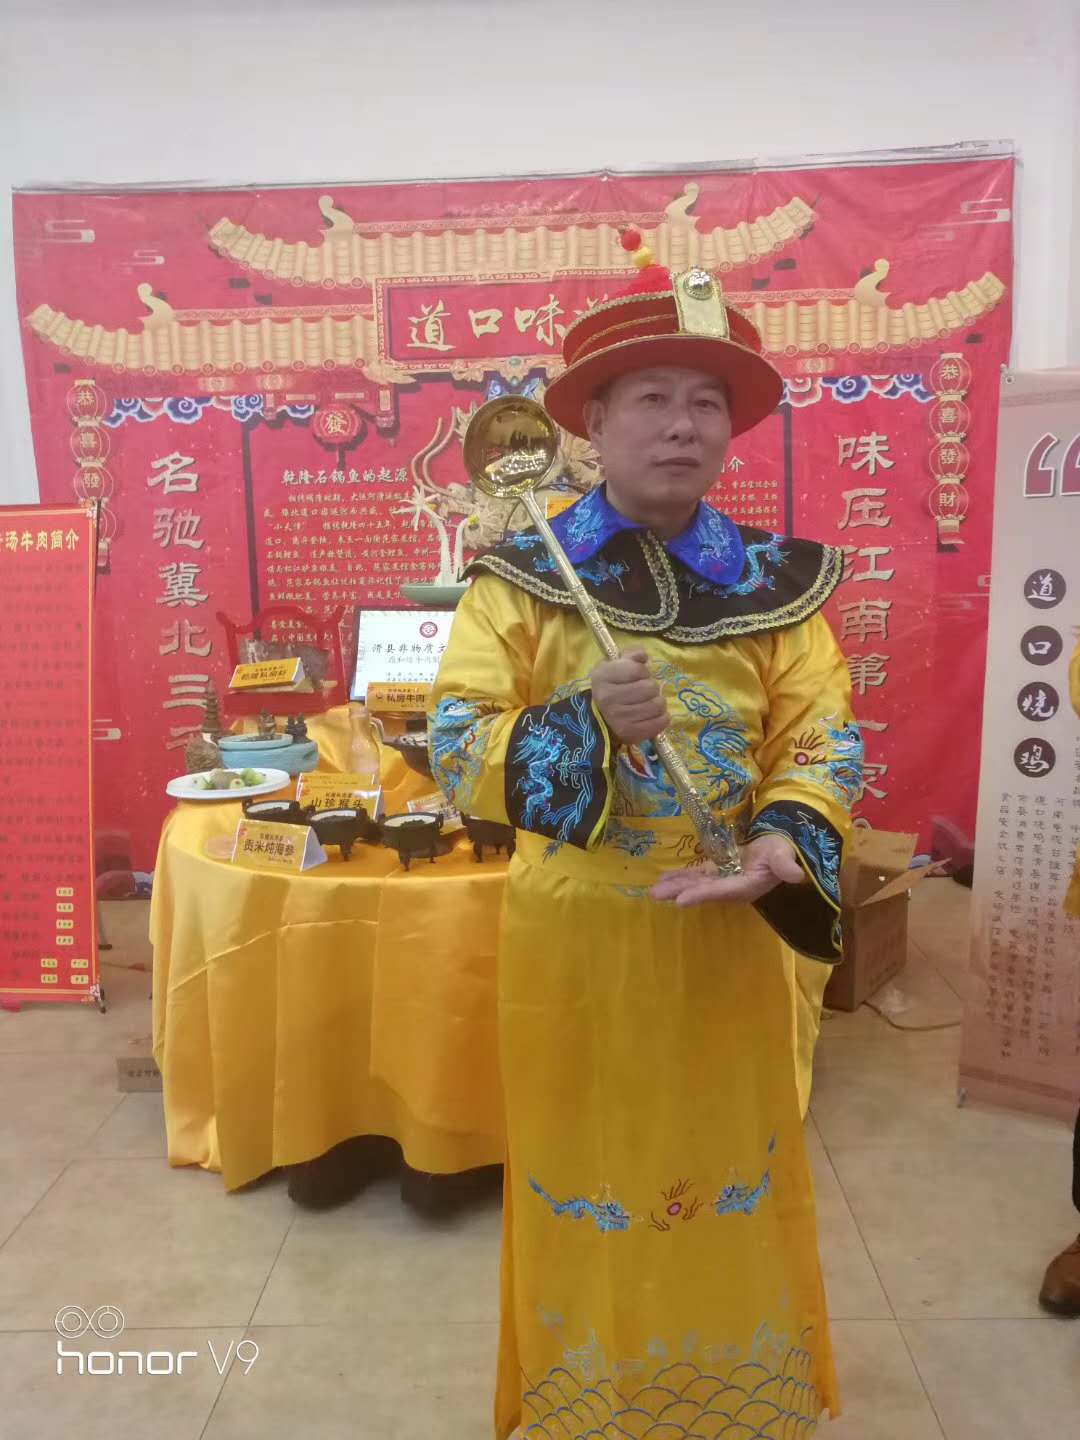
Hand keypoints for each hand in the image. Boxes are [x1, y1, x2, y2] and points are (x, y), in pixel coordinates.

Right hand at [590, 650, 669, 743]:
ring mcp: (619, 718)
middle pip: (650, 687)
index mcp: (603, 677)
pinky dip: (662, 718)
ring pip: (658, 705)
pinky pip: (661, 722)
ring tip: (649, 703)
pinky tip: (653, 715)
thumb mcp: (612, 666)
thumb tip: (644, 655)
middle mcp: (609, 698)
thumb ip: (630, 655)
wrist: (598, 719)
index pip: (638, 669)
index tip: (637, 676)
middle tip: (644, 692)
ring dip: (658, 702)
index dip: (643, 671)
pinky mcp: (631, 734)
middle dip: (651, 687)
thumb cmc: (610, 688)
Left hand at [649, 834, 805, 906]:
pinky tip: (663, 879)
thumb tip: (796, 874)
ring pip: (697, 884)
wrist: (782, 847)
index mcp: (748, 885)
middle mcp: (733, 887)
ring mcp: (724, 881)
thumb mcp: (785, 855)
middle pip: (704, 891)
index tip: (680, 900)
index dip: (702, 895)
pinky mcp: (719, 873)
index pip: (722, 891)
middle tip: (656, 895)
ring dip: (676, 886)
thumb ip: (785, 865)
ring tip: (654, 890)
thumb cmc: (783, 849)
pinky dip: (681, 877)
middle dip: (680, 892)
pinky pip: (698, 877)